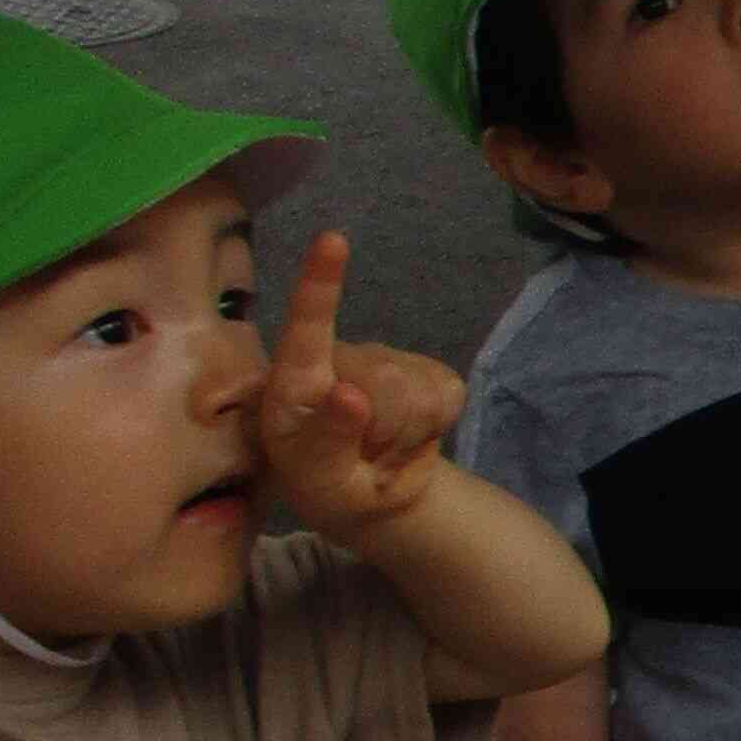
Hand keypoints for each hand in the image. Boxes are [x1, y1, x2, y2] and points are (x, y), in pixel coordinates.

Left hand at [256, 233, 470, 550]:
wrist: (373, 498)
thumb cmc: (326, 485)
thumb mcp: (316, 479)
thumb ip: (327, 439)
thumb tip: (351, 394)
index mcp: (294, 379)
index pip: (306, 327)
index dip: (320, 283)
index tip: (332, 242)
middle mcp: (339, 358)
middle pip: (383, 380)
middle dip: (383, 432)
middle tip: (364, 459)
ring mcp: (387, 361)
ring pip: (416, 391)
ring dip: (404, 436)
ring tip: (380, 451)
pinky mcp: (430, 373)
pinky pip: (446, 395)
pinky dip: (433, 428)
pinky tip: (408, 437)